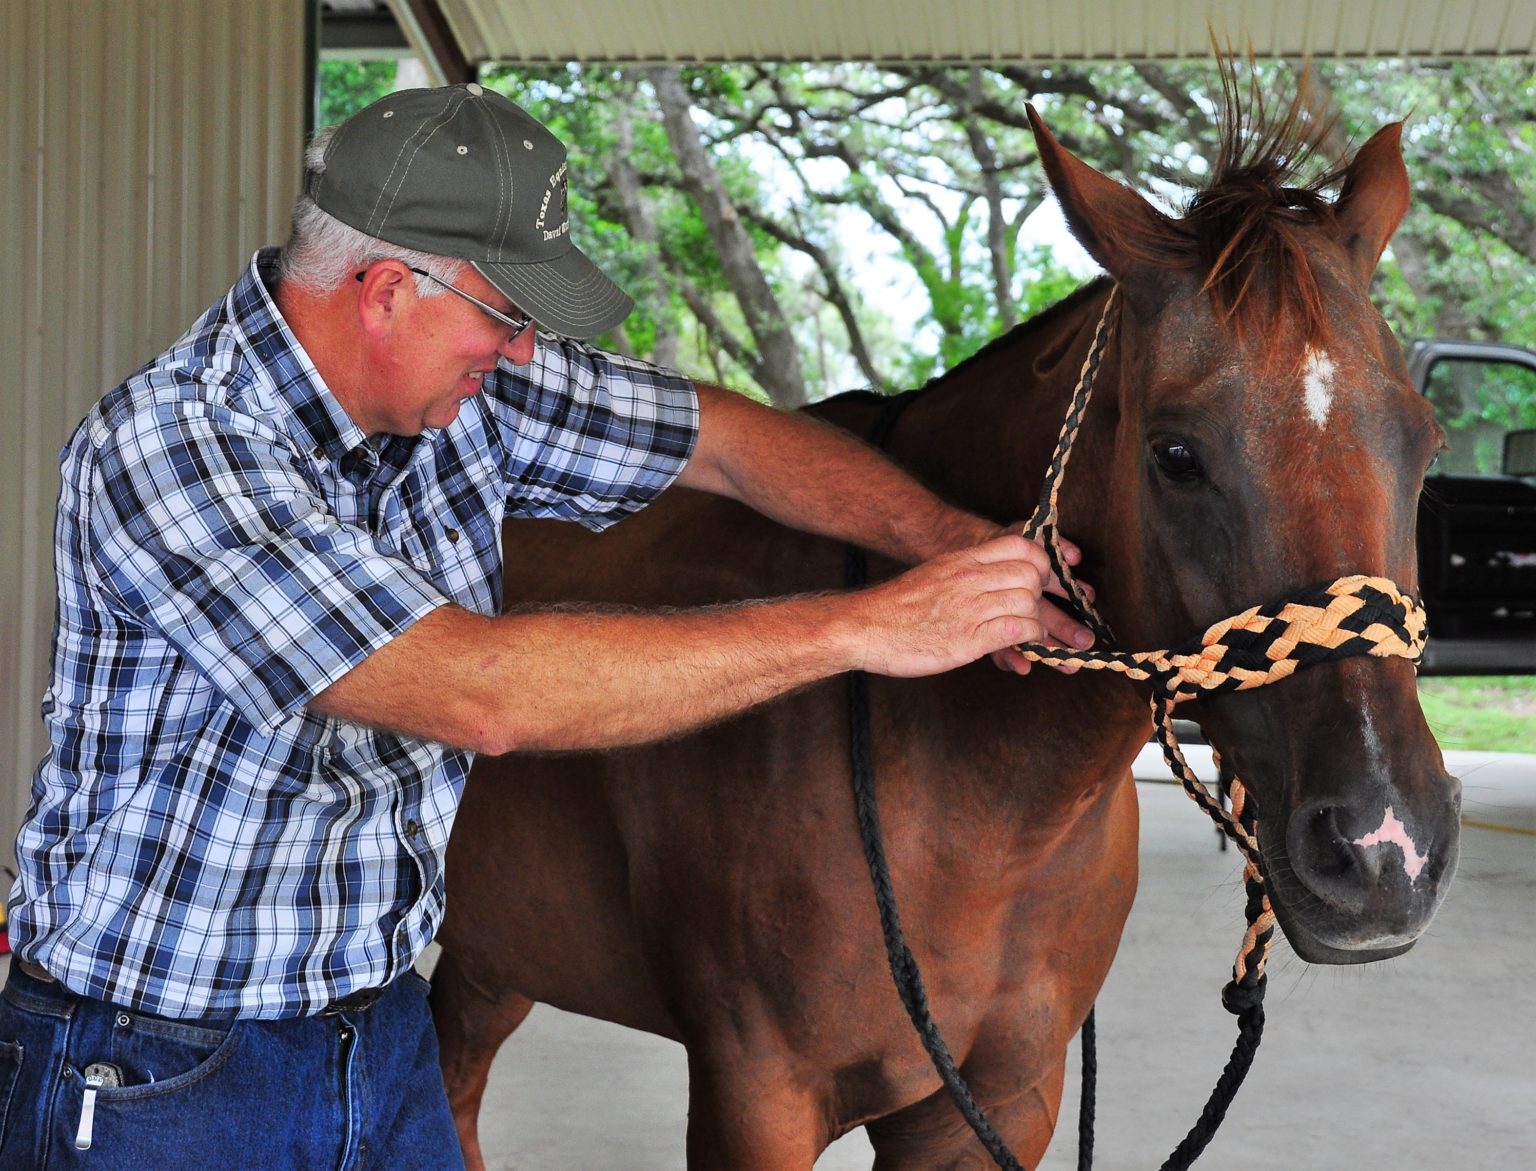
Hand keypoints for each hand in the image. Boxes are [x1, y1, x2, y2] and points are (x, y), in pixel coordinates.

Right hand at [850, 535, 1093, 677]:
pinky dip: (1031, 639)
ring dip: (1043, 622)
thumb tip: (990, 583)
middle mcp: (969, 578)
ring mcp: (970, 607)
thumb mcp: (933, 575)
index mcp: (962, 560)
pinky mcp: (969, 638)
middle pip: (1032, 574)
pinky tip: (1028, 647)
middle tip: (1047, 611)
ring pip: (1029, 602)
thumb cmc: (893, 608)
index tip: (1042, 579)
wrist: (862, 627)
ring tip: (1039, 634)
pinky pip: (1019, 630)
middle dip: (1048, 595)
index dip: (1042, 562)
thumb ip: (964, 575)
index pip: (1021, 545)